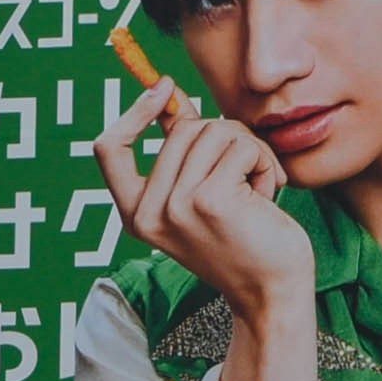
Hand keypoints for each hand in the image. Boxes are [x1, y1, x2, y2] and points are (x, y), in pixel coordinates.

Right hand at [94, 82, 318, 380]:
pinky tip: (269, 195)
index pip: (107, 149)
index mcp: (136, 214)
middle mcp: (148, 212)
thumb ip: (183, 152)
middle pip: (183, 130)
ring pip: (216, 132)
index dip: (133, 112)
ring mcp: (176, 206)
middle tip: (248, 171)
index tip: (164, 88)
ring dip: (251, 152)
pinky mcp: (210, 200)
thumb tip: (170, 96)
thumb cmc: (245, 239)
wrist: (273, 292)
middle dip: (226, 137)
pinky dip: (265, 162)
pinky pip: (242, 146)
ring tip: (258, 189)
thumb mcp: (201, 195)